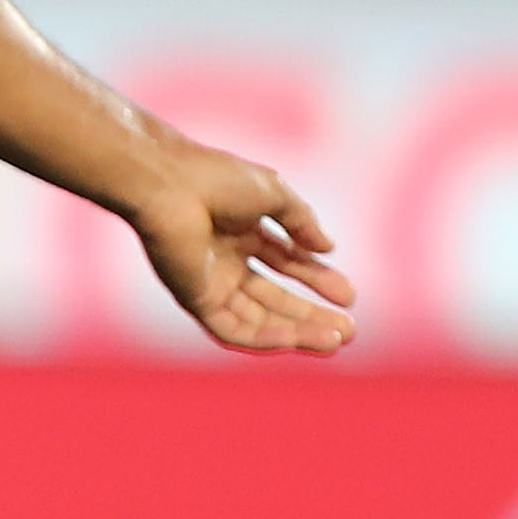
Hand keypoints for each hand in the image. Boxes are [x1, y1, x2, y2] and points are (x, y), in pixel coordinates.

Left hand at [131, 142, 356, 354]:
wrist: (168, 185)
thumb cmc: (214, 179)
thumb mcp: (273, 193)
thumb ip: (302, 221)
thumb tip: (328, 247)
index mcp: (239, 229)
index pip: (284, 261)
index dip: (317, 278)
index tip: (349, 295)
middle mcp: (223, 258)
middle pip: (273, 296)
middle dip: (310, 314)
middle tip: (349, 329)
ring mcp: (209, 280)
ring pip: (258, 318)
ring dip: (297, 331)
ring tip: (336, 339)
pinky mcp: (194, 299)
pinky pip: (233, 328)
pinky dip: (265, 337)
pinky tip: (298, 339)